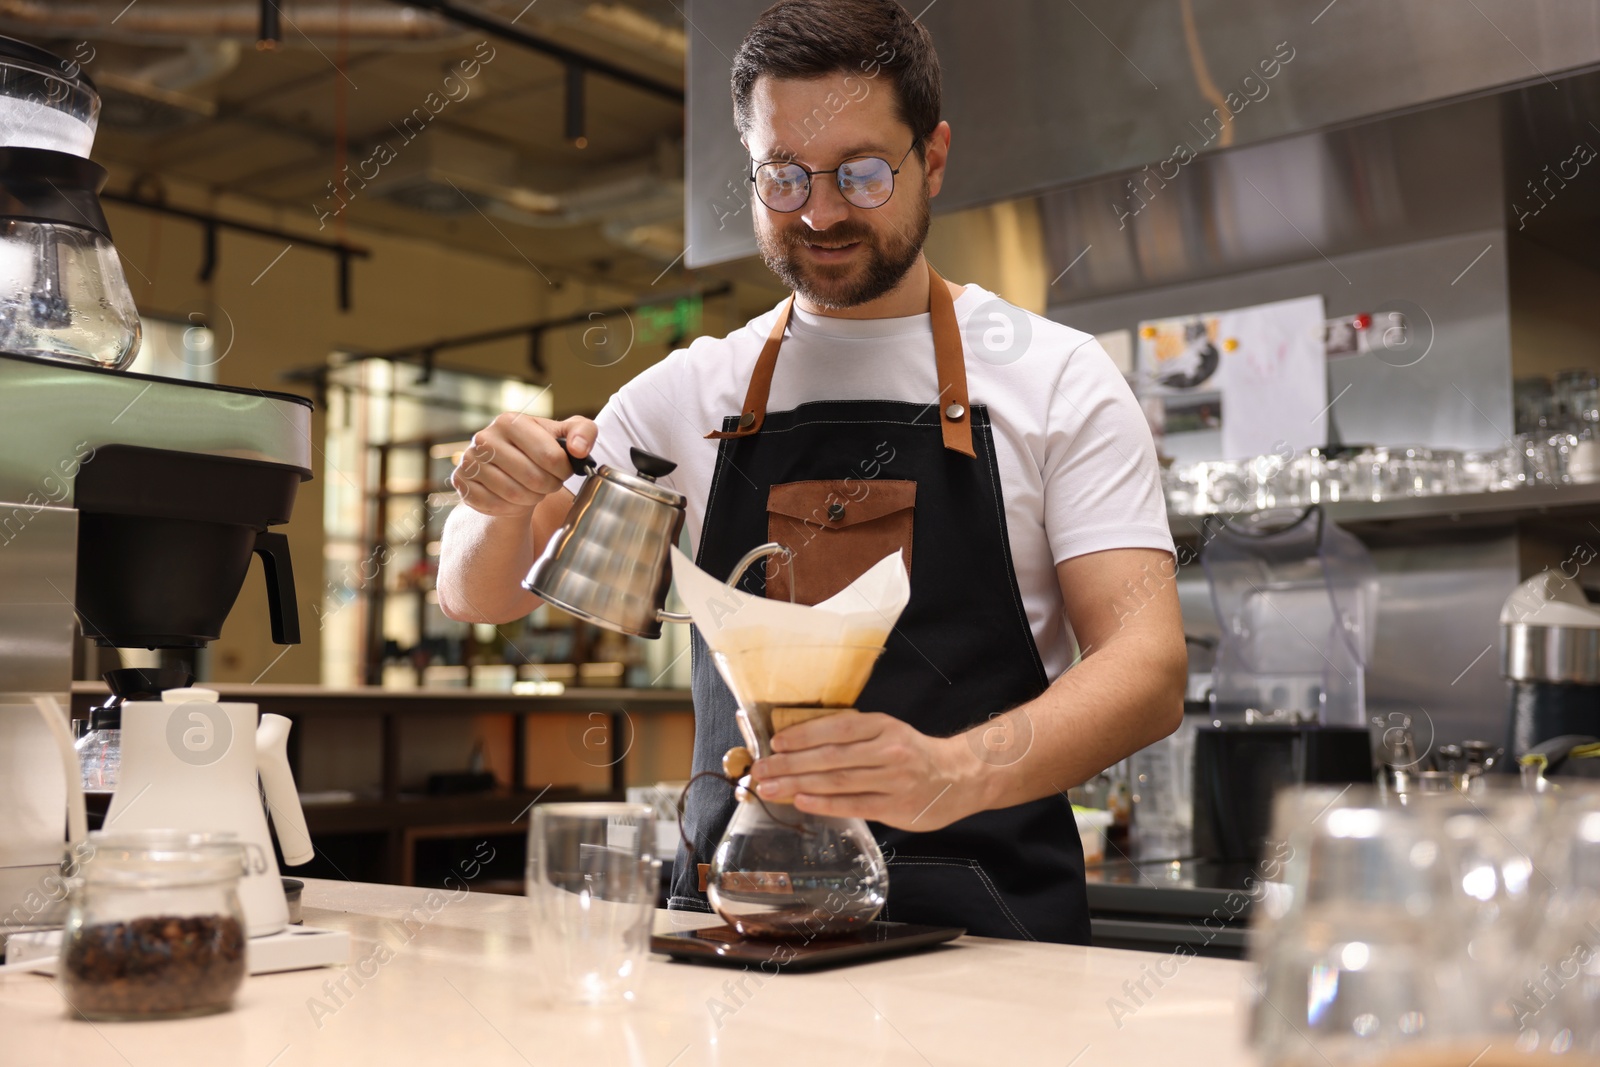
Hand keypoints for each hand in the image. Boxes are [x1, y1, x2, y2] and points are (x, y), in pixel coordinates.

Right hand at [449, 412, 597, 517]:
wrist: (506, 467)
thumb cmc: (539, 449)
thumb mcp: (564, 434)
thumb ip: (583, 432)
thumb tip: (579, 449)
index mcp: (510, 421)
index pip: (550, 456)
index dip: (563, 471)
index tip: (563, 471)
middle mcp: (484, 438)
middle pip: (533, 478)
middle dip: (549, 486)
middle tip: (550, 484)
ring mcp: (469, 460)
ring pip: (514, 494)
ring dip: (532, 498)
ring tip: (534, 490)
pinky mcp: (461, 482)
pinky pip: (494, 505)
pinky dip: (511, 508)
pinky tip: (515, 499)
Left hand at [749, 712, 984, 831]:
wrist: (958, 777)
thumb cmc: (911, 754)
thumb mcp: (887, 732)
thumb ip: (852, 736)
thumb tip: (800, 743)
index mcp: (883, 726)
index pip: (837, 727)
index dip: (804, 734)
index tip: (775, 743)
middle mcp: (888, 751)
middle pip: (831, 756)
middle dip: (790, 764)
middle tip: (760, 770)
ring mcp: (893, 780)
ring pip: (838, 781)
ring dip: (799, 784)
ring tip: (770, 788)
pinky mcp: (896, 807)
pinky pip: (853, 804)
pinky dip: (824, 803)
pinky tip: (801, 801)